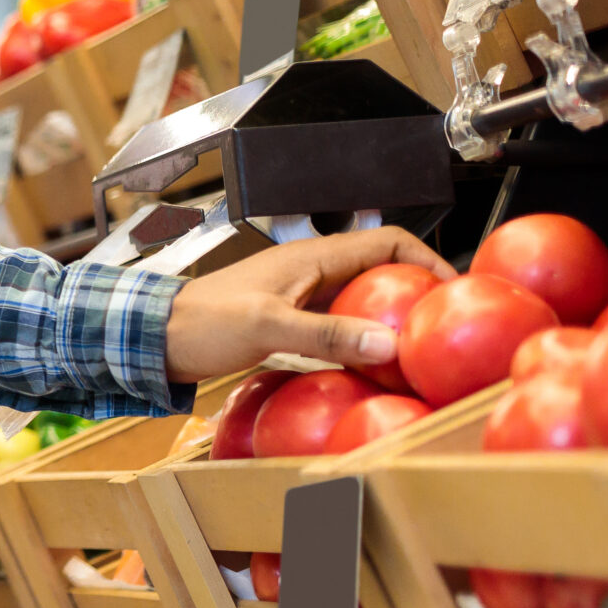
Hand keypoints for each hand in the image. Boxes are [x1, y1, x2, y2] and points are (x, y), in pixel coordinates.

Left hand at [163, 226, 456, 382]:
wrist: (155, 338)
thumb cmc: (200, 323)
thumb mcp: (267, 328)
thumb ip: (326, 336)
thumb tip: (388, 342)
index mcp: (311, 258)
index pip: (387, 241)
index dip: (427, 258)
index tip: (453, 290)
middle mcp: (311, 273)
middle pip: (381, 273)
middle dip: (415, 293)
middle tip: (442, 326)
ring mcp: (301, 298)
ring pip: (362, 301)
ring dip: (389, 319)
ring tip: (416, 349)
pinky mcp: (290, 323)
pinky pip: (340, 326)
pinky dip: (361, 340)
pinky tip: (370, 366)